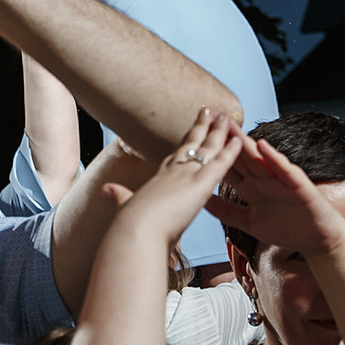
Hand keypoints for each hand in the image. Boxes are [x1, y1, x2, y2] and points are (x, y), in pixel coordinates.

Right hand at [110, 111, 245, 248]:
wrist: (135, 232)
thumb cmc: (130, 226)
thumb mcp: (124, 208)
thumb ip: (119, 197)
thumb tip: (105, 190)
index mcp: (158, 180)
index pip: (174, 157)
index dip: (183, 144)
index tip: (189, 132)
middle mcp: (172, 172)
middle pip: (190, 144)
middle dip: (200, 128)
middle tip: (208, 111)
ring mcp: (186, 176)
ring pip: (207, 149)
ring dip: (218, 132)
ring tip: (225, 116)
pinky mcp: (200, 185)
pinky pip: (220, 164)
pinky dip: (231, 152)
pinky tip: (239, 140)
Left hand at [207, 133, 344, 258]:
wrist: (316, 240)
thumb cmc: (286, 229)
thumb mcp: (249, 222)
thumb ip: (226, 211)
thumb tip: (202, 200)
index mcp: (251, 187)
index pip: (228, 166)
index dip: (213, 153)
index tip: (195, 139)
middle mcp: (264, 179)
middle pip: (241, 156)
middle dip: (226, 139)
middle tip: (210, 119)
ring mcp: (281, 179)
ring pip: (260, 158)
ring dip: (246, 142)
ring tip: (231, 126)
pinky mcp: (297, 184)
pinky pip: (284, 168)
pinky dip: (273, 157)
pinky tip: (263, 146)